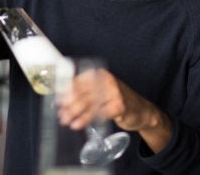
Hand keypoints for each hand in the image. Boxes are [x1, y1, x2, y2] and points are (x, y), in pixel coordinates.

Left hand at [57, 69, 171, 152]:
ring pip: (90, 104)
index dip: (67, 93)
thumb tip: (62, 102)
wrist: (142, 112)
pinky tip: (80, 124)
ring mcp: (115, 92)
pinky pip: (100, 113)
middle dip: (70, 106)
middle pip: (84, 93)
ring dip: (77, 114)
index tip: (57, 102)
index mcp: (100, 75)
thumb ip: (85, 94)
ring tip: (68, 122)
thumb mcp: (101, 93)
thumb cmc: (116, 101)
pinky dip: (88, 120)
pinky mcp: (120, 105)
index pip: (80, 81)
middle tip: (62, 116)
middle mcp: (107, 81)